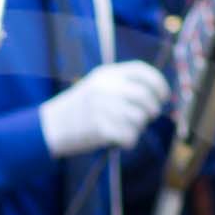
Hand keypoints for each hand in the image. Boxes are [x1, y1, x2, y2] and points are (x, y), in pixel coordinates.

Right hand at [39, 60, 171, 157]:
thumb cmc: (79, 109)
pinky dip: (128, 141)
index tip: (163, 96)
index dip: (159, 83)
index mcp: (107, 74)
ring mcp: (104, 107)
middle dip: (152, 110)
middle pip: (146, 97)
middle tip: (148, 117)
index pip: (143, 72)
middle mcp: (107, 88)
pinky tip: (118, 140)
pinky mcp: (101, 128)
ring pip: (140, 118)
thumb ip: (122, 85)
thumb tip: (155, 95)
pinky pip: (129, 136)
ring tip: (125, 129)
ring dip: (138, 127)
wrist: (51, 126)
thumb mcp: (97, 86)